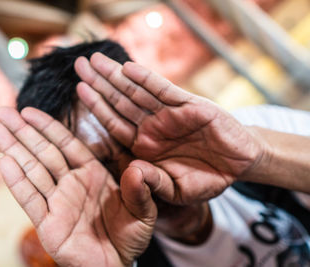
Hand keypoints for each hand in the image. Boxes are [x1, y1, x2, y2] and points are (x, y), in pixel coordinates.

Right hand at [0, 107, 156, 266]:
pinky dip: (17, 182)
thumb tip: (137, 170)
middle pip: (43, 153)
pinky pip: (30, 199)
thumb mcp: (142, 211)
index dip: (48, 127)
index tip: (29, 111)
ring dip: (13, 150)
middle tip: (2, 112)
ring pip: (32, 171)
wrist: (116, 265)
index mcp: (92, 173)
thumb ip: (139, 190)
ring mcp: (58, 202)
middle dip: (23, 132)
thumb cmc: (129, 236)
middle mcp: (71, 183)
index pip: (66, 144)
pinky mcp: (48, 224)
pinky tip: (4, 161)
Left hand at [74, 53, 264, 204]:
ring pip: (137, 92)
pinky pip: (164, 90)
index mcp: (144, 145)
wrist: (239, 164)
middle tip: (79, 64)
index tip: (79, 90)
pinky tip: (128, 68)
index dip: (97, 107)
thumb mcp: (176, 189)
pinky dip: (147, 79)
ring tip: (95, 60)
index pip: (114, 123)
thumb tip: (132, 170)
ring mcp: (169, 114)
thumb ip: (154, 183)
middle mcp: (152, 126)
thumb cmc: (204, 179)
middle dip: (99, 83)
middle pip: (119, 101)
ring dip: (116, 75)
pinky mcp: (189, 105)